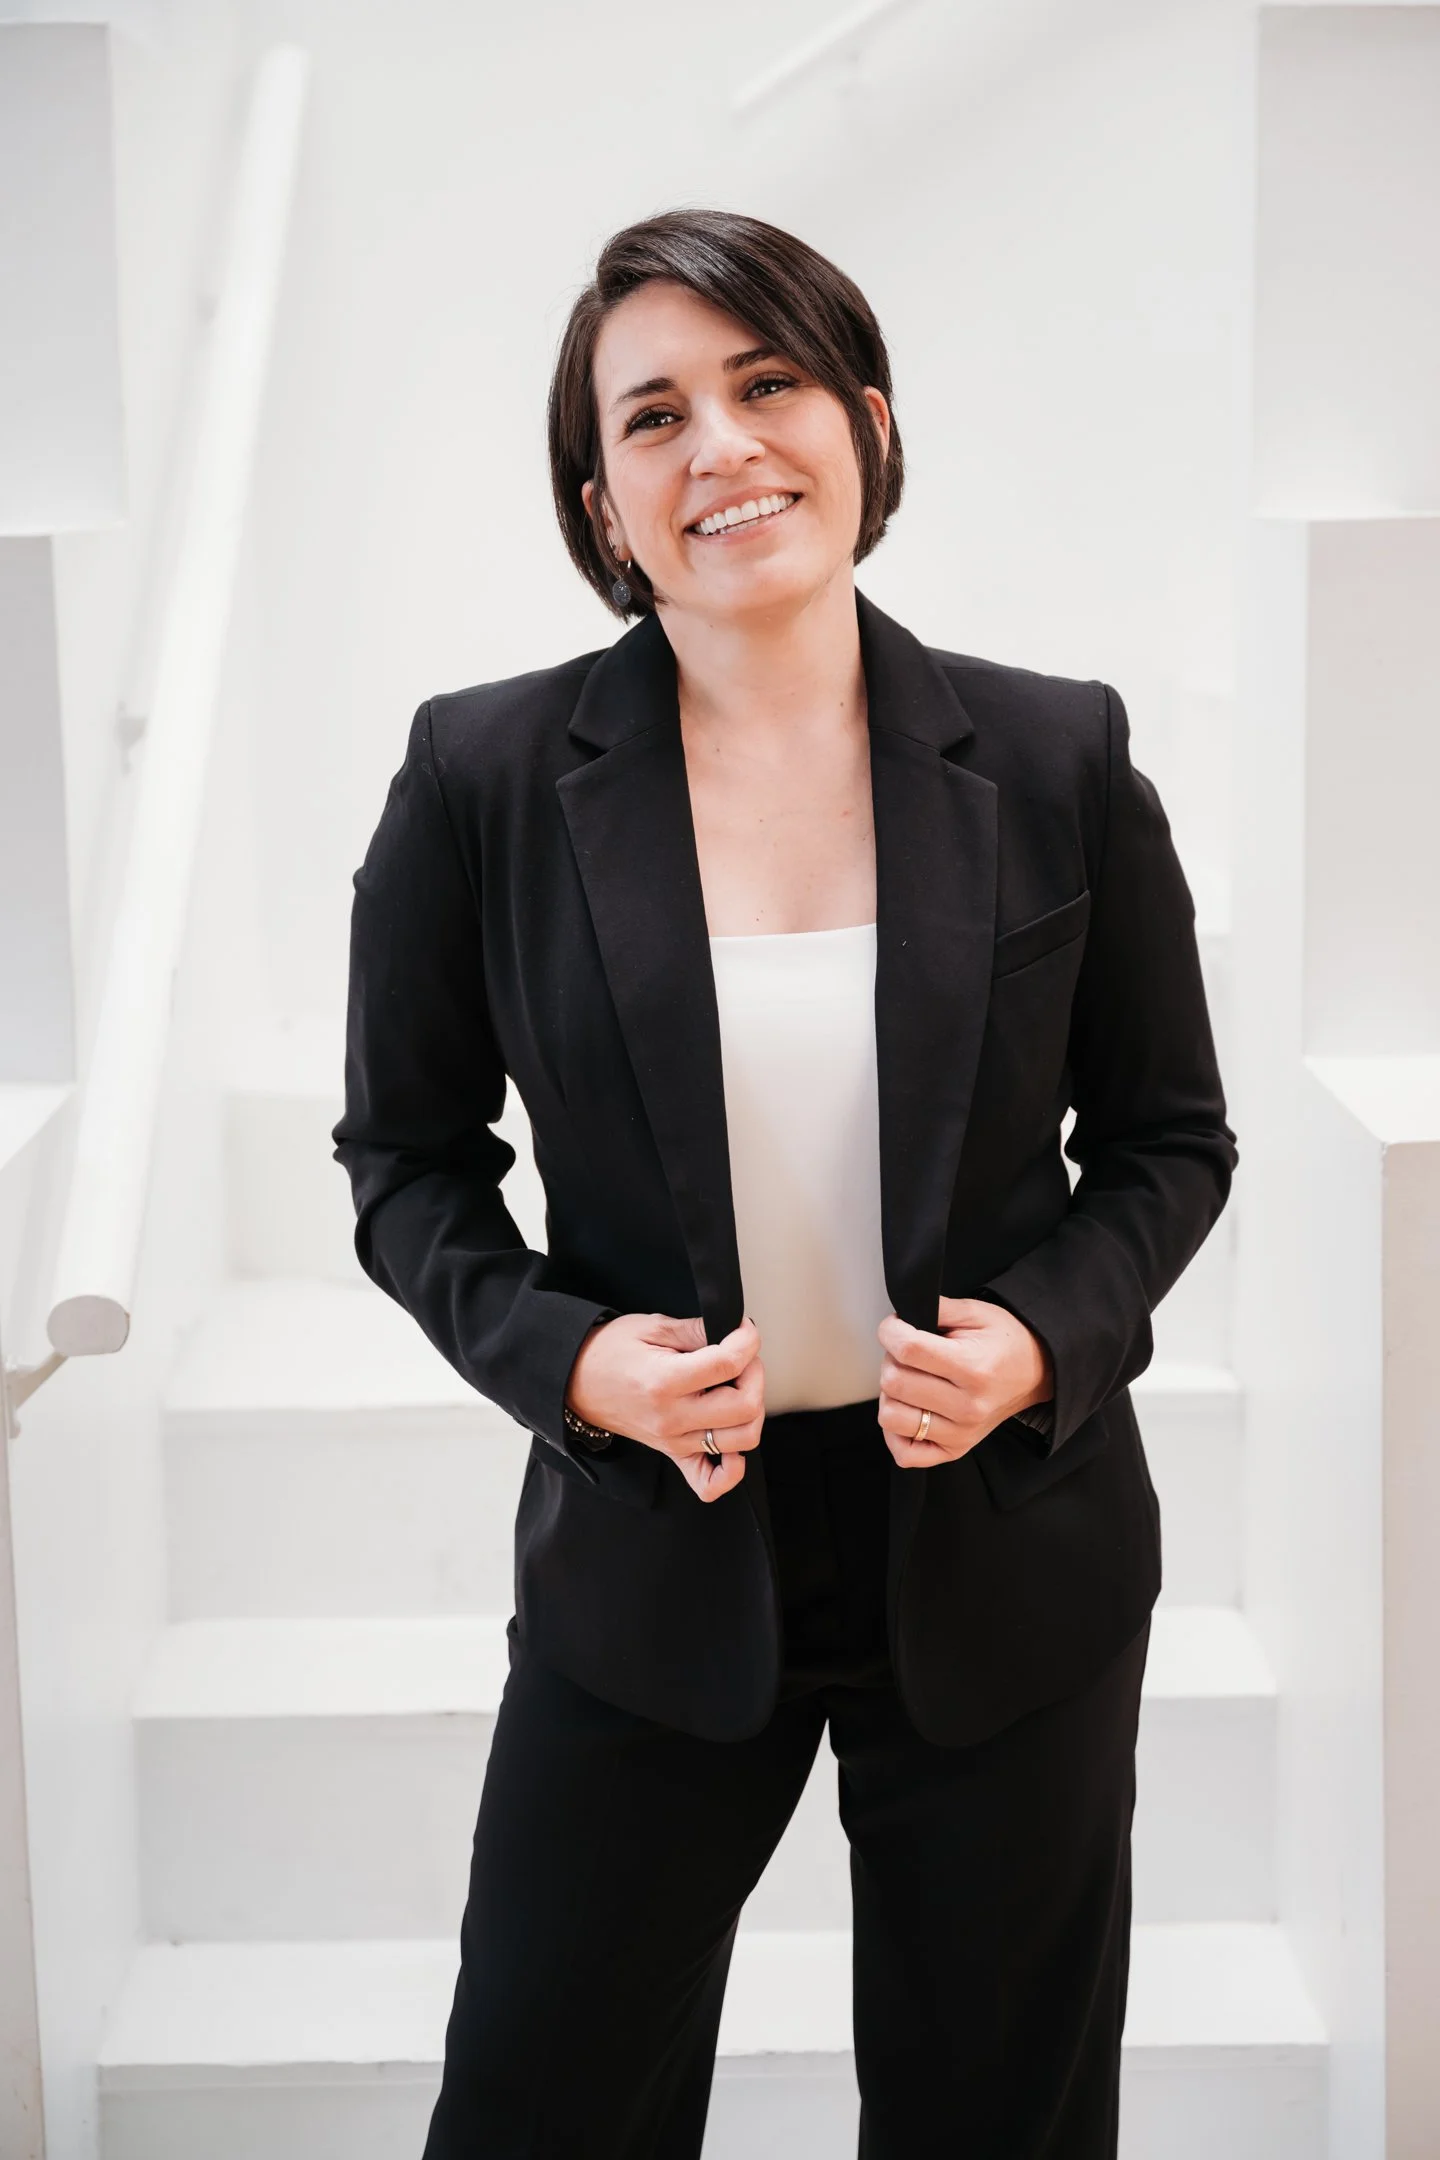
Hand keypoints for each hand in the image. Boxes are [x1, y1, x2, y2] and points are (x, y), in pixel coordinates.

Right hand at [564, 1312, 764, 1502]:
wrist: (574, 1382)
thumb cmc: (608, 1352)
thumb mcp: (651, 1326)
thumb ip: (696, 1329)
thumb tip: (732, 1330)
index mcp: (665, 1381)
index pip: (729, 1363)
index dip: (748, 1341)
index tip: (744, 1329)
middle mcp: (673, 1418)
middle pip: (745, 1406)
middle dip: (755, 1374)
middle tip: (742, 1356)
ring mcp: (674, 1441)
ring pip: (742, 1440)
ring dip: (751, 1410)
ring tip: (736, 1387)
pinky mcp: (673, 1454)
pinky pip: (710, 1483)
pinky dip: (731, 1469)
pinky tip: (731, 1443)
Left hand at [876, 1296, 1053, 1468]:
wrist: (1035, 1372)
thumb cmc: (1005, 1342)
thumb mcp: (977, 1312)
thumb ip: (937, 1308)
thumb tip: (902, 1314)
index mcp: (973, 1368)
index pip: (908, 1350)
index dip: (890, 1331)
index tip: (895, 1326)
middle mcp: (967, 1406)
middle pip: (894, 1382)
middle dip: (889, 1359)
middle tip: (905, 1352)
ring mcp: (960, 1433)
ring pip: (891, 1417)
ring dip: (890, 1394)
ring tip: (908, 1380)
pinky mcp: (954, 1449)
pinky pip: (905, 1453)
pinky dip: (896, 1433)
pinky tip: (909, 1410)